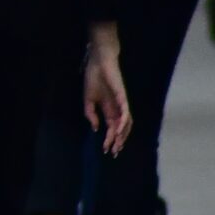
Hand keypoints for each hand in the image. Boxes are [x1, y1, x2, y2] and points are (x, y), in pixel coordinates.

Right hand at [83, 33, 131, 154]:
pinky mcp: (122, 98)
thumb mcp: (88, 99)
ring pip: (126, 124)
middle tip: (113, 153)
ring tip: (118, 145)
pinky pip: (126, 113)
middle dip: (117, 141)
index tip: (105, 150)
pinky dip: (124, 122)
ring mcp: (121, 104)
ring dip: (123, 135)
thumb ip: (91, 114)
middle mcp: (116, 109)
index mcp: (108, 109)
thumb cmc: (93, 78)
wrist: (98, 62)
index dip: (108, 139)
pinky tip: (119, 130)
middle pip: (120, 129)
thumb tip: (96, 129)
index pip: (111, 128)